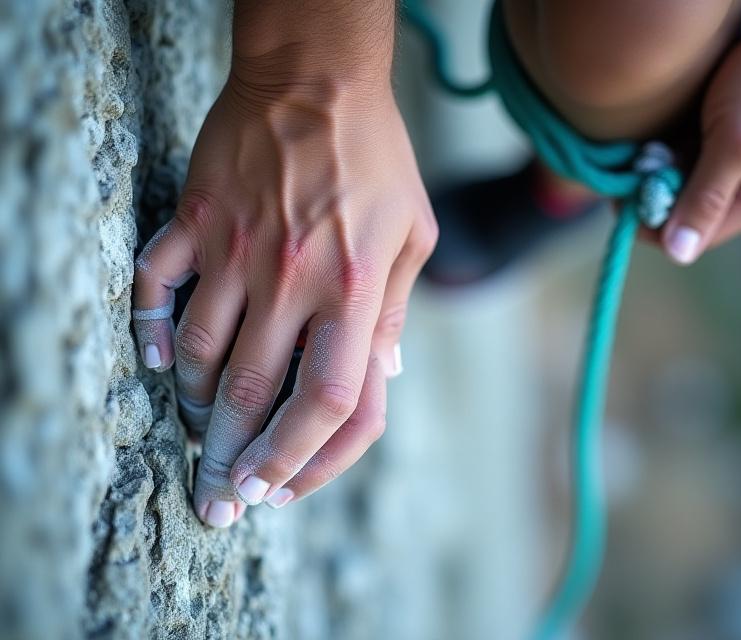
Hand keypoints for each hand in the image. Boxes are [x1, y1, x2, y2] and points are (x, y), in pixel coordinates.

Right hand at [132, 73, 435, 526]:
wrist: (316, 75)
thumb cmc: (376, 157)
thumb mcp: (414, 234)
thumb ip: (397, 311)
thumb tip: (385, 379)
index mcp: (357, 289)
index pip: (334, 402)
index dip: (308, 460)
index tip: (280, 491)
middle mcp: (295, 279)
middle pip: (258, 396)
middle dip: (235, 461)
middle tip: (216, 501)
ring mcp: (239, 249)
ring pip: (204, 355)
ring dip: (200, 406)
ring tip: (203, 431)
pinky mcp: (196, 219)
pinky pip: (156, 288)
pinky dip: (152, 332)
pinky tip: (160, 364)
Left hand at [651, 16, 740, 263]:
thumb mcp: (738, 140)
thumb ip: (707, 195)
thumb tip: (679, 254)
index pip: (687, 238)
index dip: (648, 223)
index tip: (620, 197)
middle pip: (679, 214)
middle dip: (649, 195)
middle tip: (635, 162)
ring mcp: (733, 167)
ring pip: (677, 187)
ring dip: (653, 172)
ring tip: (644, 145)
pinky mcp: (723, 142)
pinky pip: (683, 161)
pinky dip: (663, 152)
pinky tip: (655, 133)